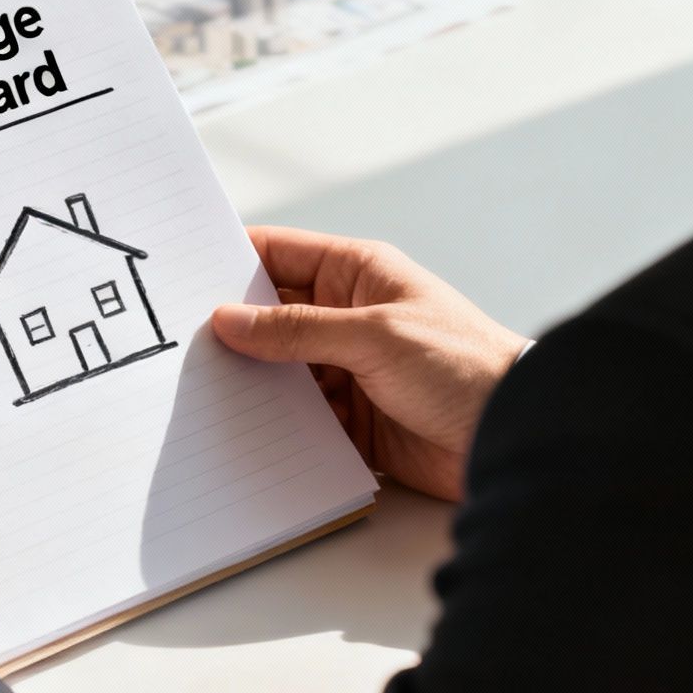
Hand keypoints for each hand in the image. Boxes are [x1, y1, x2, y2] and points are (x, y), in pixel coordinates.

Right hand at [211, 227, 525, 502]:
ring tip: (199, 394)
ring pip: (280, 373)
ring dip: (251, 385)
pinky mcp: (355, 422)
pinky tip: (243, 433)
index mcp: (359, 275)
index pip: (279, 256)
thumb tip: (230, 320)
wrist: (515, 436)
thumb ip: (297, 331)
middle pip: (271, 319)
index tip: (181, 275)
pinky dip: (276, 427)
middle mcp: (349, 319)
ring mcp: (350, 371)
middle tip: (177, 346)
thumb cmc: (466, 365)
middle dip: (230, 332)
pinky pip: (301, 420)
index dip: (231, 263)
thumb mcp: (374, 336)